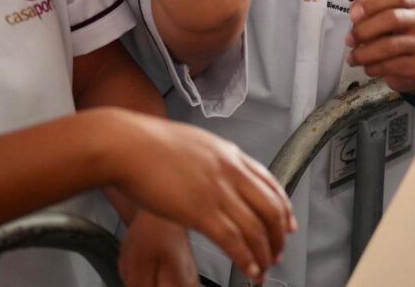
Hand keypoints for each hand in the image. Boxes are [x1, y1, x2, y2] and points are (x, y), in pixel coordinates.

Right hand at [112, 115, 294, 284]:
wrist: (127, 145)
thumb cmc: (149, 145)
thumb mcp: (195, 144)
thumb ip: (213, 160)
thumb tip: (219, 172)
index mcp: (230, 154)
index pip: (271, 183)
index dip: (284, 208)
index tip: (288, 224)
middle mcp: (231, 172)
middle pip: (271, 208)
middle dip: (278, 235)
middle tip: (278, 251)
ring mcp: (218, 191)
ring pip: (256, 228)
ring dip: (264, 253)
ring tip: (263, 268)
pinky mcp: (201, 211)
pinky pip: (234, 240)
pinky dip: (246, 259)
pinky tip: (248, 270)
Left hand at [345, 0, 414, 94]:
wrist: (414, 63)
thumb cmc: (395, 35)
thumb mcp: (384, 18)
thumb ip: (370, 12)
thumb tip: (355, 13)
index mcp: (413, 3)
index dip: (372, 4)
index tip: (353, 15)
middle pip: (392, 18)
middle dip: (365, 30)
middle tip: (350, 39)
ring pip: (389, 46)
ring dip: (365, 53)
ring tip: (353, 57)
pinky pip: (392, 65)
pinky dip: (374, 67)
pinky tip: (367, 67)